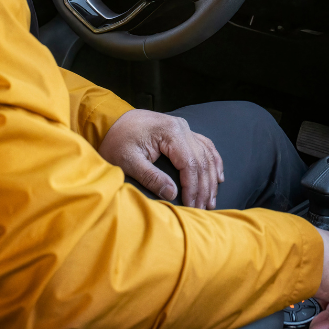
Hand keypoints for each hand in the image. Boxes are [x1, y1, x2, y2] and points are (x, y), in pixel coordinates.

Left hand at [98, 109, 224, 208]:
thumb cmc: (117, 140)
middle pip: (201, 160)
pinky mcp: (182, 131)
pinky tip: (218, 177)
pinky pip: (205, 146)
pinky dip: (213, 162)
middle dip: (204, 187)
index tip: (192, 205)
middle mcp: (182, 127)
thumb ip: (151, 177)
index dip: (193, 187)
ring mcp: (184, 128)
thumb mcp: (128, 161)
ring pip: (206, 154)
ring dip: (211, 178)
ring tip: (211, 200)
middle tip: (203, 208)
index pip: (190, 163)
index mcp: (170, 132)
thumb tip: (173, 194)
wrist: (110, 120)